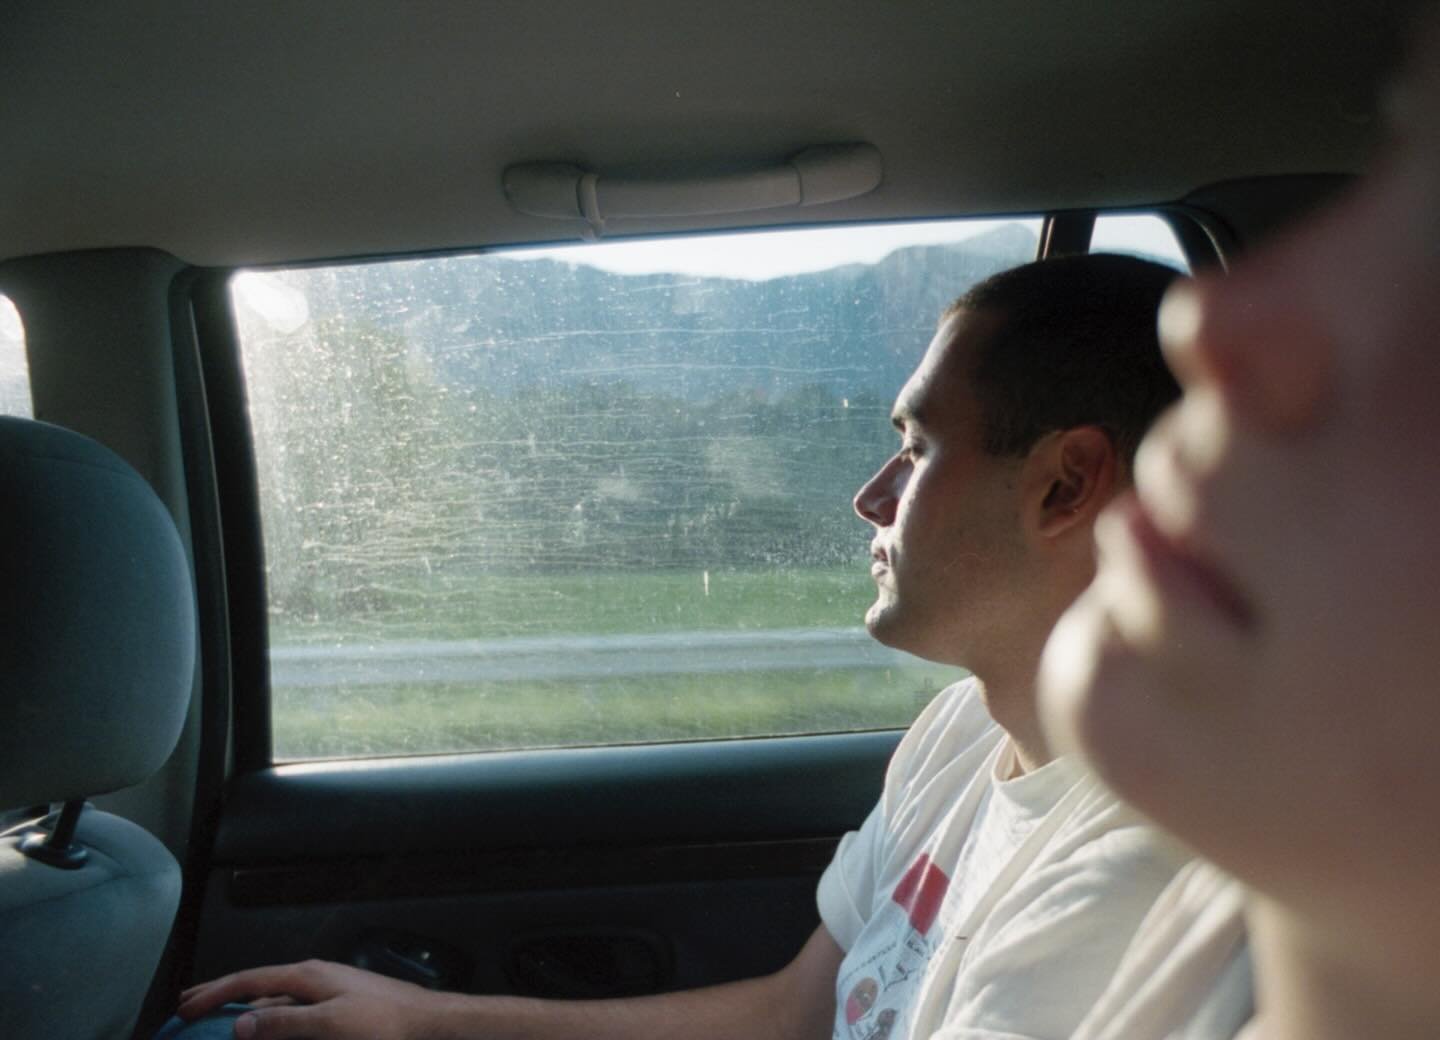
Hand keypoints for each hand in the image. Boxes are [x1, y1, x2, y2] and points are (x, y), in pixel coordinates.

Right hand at [177, 960, 445, 1039]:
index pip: (249, 979)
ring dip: (245, 1010)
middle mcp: (313, 978)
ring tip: (220, 1022)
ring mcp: (325, 991)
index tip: (184, 1006)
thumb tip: (241, 1021)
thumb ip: (285, 1021)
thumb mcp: (330, 1024)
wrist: (427, 1024)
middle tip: (190, 1007)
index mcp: (308, 975)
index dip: (214, 991)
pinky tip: (266, 1030)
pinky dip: (271, 1018)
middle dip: (223, 994)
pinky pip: (293, 1011)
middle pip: (258, 985)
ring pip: (274, 999)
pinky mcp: (336, 1007)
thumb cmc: (384, 1022)